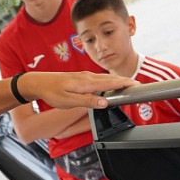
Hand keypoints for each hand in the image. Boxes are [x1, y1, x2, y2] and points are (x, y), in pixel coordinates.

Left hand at [20, 71, 137, 109]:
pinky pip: (100, 79)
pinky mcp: (82, 78)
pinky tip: (111, 84)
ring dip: (119, 80)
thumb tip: (104, 103)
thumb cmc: (52, 93)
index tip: (137, 85)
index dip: (124, 84)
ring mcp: (85, 76)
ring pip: (106, 78)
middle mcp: (88, 77)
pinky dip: (109, 81)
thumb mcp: (69, 101)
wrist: (40, 83)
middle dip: (125, 81)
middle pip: (111, 79)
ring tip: (130, 84)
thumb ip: (87, 101)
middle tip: (139, 86)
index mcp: (86, 83)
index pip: (110, 83)